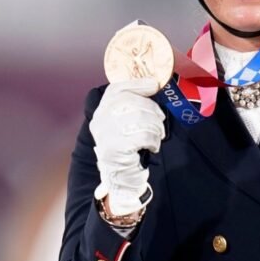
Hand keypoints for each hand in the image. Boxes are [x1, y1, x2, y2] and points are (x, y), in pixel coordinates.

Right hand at [89, 77, 165, 215]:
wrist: (121, 177)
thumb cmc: (129, 146)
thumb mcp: (128, 123)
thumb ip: (134, 105)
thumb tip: (153, 83)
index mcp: (102, 111)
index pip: (116, 89)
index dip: (137, 84)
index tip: (154, 85)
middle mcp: (99, 121)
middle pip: (131, 102)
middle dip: (152, 110)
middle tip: (160, 121)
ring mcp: (105, 135)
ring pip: (139, 118)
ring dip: (155, 127)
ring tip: (157, 135)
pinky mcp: (114, 149)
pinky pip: (142, 136)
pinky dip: (154, 140)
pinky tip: (152, 146)